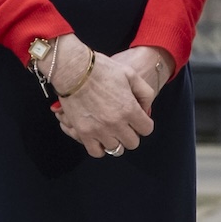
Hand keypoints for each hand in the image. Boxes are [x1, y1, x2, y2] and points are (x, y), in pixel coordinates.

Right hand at [55, 41, 161, 158]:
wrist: (73, 69)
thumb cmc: (101, 69)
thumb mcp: (130, 74)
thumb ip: (145, 93)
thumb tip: (146, 109)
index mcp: (129, 108)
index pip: (147, 129)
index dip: (144, 123)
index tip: (137, 118)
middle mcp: (116, 123)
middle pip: (133, 143)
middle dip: (131, 133)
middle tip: (125, 124)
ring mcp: (99, 130)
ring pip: (116, 149)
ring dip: (116, 140)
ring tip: (111, 129)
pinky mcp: (83, 133)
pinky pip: (96, 152)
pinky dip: (99, 147)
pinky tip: (99, 137)